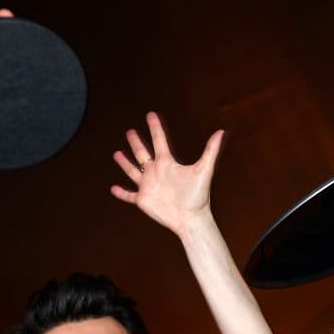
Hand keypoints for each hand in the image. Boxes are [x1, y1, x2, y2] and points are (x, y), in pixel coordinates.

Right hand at [110, 112, 224, 236]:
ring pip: (133, 172)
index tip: (151, 114)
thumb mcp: (204, 170)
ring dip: (125, 163)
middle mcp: (156, 172)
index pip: (159, 140)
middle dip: (136, 142)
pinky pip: (129, 196)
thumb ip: (210, 150)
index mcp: (167, 163)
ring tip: (117, 154)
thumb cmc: (199, 196)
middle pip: (142, 153)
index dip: (155, 127)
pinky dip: (121, 193)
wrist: (191, 219)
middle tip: (130, 131)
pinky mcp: (142, 200)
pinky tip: (113, 188)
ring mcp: (148, 186)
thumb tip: (221, 132)